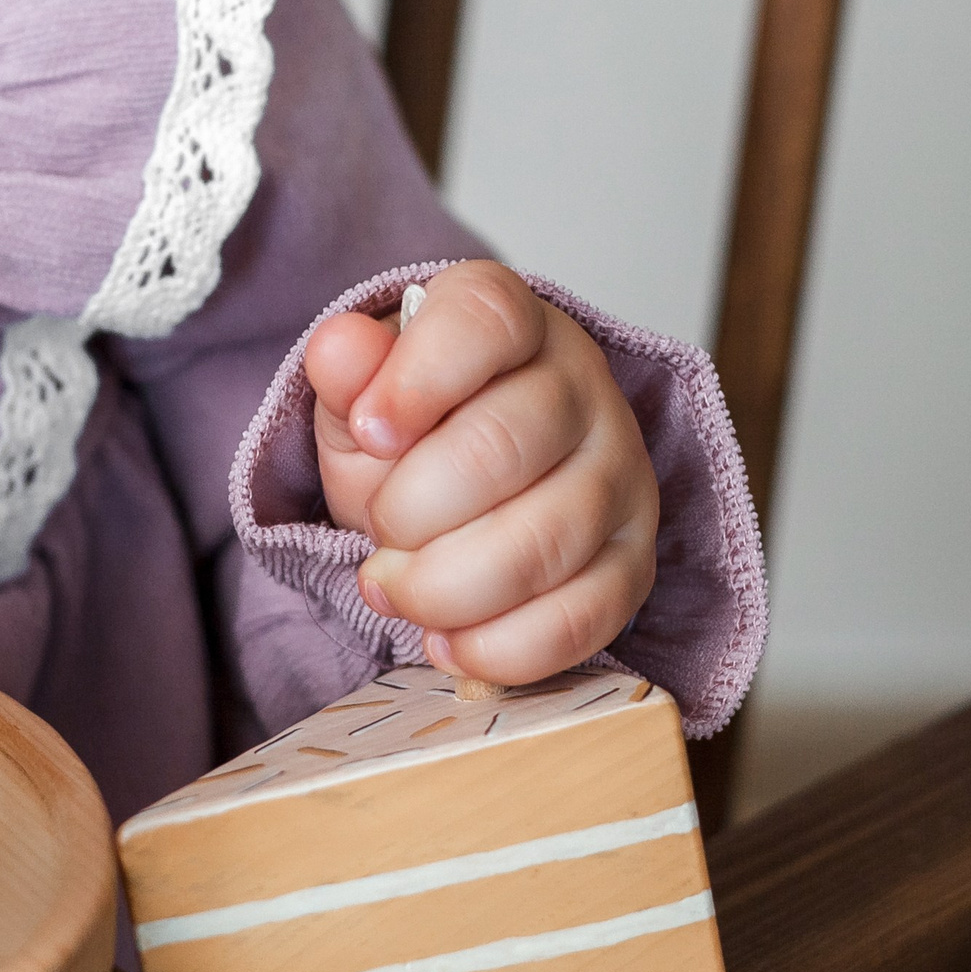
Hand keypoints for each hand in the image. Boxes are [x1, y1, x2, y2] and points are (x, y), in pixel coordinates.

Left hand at [306, 259, 657, 684]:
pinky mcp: (631, 562)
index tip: (368, 431)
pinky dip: (495, 647)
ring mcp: (620, 477)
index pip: (483, 324)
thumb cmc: (417, 438)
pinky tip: (446, 639)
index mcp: (513, 324)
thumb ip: (347, 376)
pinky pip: (577, 620)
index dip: (416, 383)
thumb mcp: (362, 399)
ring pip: (539, 545)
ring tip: (397, 588)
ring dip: (441, 589)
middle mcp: (583, 388)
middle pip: (501, 449)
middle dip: (407, 512)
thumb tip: (339, 350)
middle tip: (377, 534)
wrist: (466, 490)